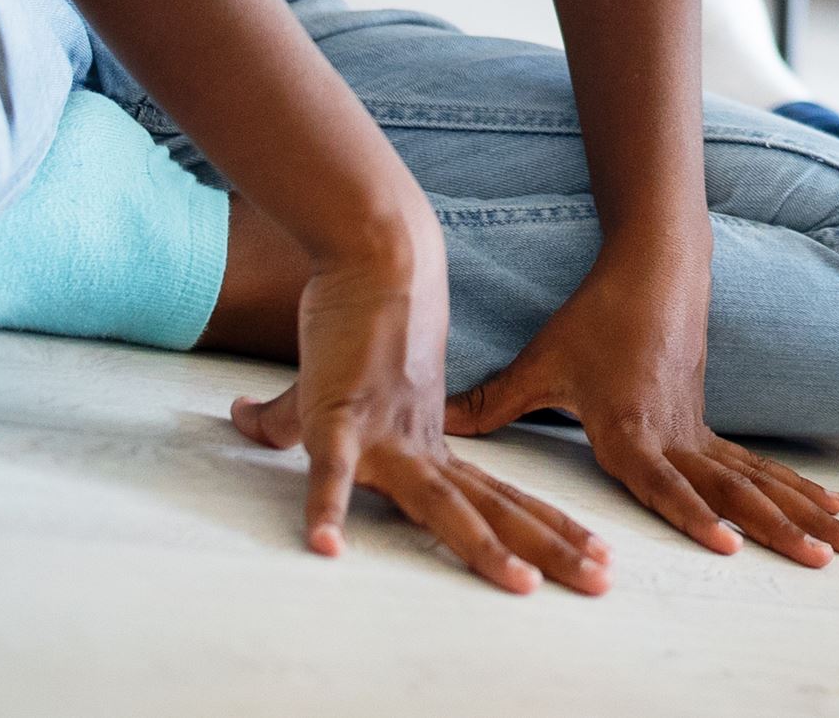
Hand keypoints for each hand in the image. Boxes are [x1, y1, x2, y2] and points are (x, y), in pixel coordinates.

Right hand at [230, 235, 609, 594]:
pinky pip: (331, 470)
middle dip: (549, 547)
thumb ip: (287, 420)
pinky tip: (326, 546)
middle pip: (494, 510)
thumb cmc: (355, 321)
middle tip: (601, 582)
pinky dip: (328, 505)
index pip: (499, 498)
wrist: (373, 252)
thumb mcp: (328, 391)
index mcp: (430, 445)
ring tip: (521, 585)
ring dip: (485, 545)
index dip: (545, 529)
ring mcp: (385, 435)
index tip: (596, 556)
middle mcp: (421, 447)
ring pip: (445, 503)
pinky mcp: (338, 416)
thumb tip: (237, 415)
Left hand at [446, 243, 838, 567]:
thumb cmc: (595, 315)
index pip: (667, 483)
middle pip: (735, 491)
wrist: (654, 263)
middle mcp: (674, 435)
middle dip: (779, 529)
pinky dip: (793, 488)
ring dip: (804, 512)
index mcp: (633, 429)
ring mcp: (698, 427)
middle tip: (823, 558)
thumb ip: (494, 402)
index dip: (696, 515)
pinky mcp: (707, 420)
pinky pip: (756, 465)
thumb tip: (440, 428)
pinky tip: (832, 508)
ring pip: (758, 481)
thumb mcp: (541, 361)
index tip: (730, 546)